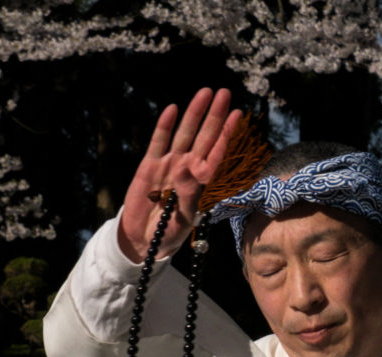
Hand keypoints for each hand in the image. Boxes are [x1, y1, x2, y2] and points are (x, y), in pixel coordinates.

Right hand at [117, 87, 242, 261]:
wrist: (143, 239)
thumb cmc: (170, 232)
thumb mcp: (184, 218)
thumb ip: (189, 196)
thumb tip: (191, 173)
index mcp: (201, 183)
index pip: (217, 154)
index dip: (227, 135)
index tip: (238, 116)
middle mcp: (188, 169)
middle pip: (204, 138)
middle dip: (214, 116)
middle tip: (224, 94)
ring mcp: (169, 165)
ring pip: (184, 135)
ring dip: (194, 114)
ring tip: (205, 93)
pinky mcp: (149, 165)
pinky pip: (158, 142)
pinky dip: (165, 126)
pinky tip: (173, 109)